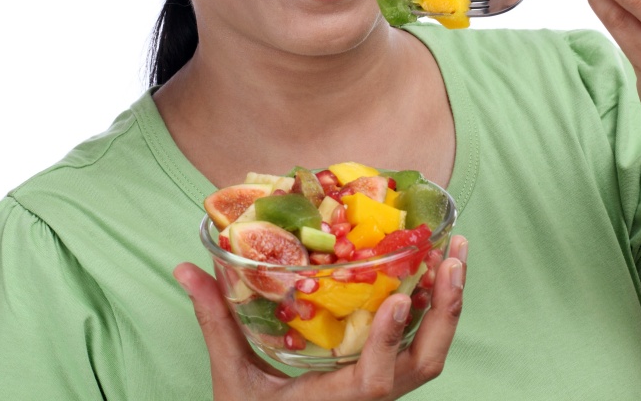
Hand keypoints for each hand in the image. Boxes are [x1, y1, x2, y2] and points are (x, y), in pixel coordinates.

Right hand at [173, 235, 466, 400]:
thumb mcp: (232, 378)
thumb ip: (215, 322)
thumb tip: (185, 268)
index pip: (376, 381)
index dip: (389, 343)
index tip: (395, 300)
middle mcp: (370, 399)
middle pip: (425, 363)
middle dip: (445, 312)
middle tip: (450, 258)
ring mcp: (383, 391)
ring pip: (430, 353)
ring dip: (447, 304)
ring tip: (455, 253)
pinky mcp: (386, 379)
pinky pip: (419, 346)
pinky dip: (433, 310)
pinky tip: (435, 273)